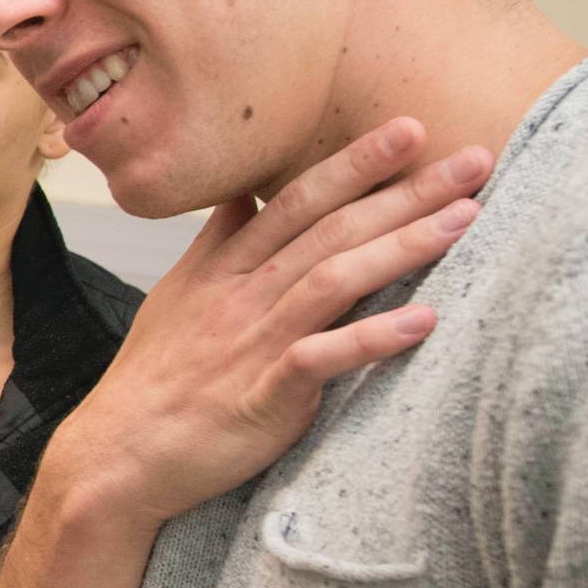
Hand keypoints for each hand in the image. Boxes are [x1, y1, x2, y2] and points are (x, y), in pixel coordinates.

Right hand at [54, 119, 493, 528]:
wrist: (116, 457)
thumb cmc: (153, 381)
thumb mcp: (178, 296)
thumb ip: (219, 243)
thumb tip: (245, 193)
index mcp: (224, 268)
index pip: (297, 201)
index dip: (354, 163)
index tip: (407, 129)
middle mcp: (242, 295)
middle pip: (331, 228)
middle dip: (403, 189)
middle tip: (471, 158)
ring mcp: (252, 342)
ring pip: (334, 278)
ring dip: (403, 246)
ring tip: (465, 218)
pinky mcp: (263, 395)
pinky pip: (324, 357)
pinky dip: (374, 337)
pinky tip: (425, 320)